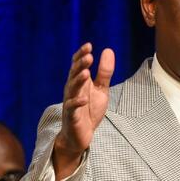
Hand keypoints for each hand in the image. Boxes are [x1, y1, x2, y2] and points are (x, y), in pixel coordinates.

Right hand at [53, 43, 114, 179]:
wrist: (81, 135)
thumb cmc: (89, 110)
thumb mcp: (101, 90)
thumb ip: (104, 72)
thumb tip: (108, 50)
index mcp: (79, 82)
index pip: (77, 65)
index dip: (81, 55)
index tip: (89, 46)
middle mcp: (72, 90)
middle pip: (74, 74)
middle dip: (80, 65)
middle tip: (89, 56)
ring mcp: (70, 102)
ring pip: (72, 89)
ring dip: (78, 80)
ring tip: (86, 72)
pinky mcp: (72, 116)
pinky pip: (72, 108)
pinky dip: (77, 103)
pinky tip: (84, 99)